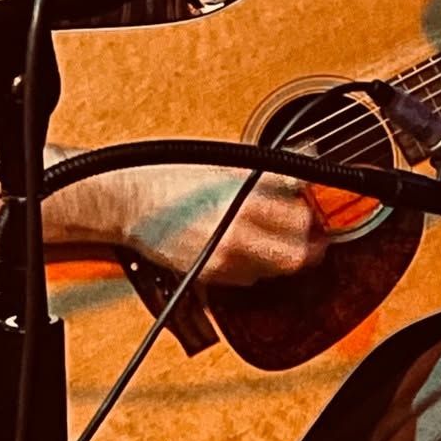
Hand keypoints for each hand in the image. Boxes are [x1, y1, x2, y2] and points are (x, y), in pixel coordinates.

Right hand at [122, 164, 327, 284]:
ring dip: (280, 254)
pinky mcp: (211, 278)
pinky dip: (254, 263)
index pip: (300, 222)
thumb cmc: (172, 178)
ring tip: (269, 233)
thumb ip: (272, 173)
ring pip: (274, 270)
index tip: (308, 208)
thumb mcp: (228, 165)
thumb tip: (305, 163)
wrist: (131, 203)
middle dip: (305, 245)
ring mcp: (224, 263)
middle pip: (296, 258)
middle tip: (305, 231)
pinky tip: (243, 243)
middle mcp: (237, 240)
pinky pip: (249, 277)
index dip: (309, 215)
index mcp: (244, 206)